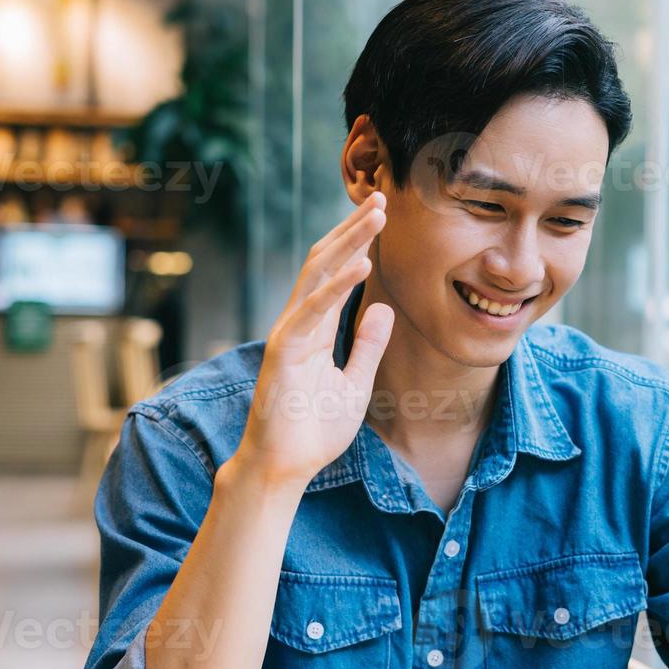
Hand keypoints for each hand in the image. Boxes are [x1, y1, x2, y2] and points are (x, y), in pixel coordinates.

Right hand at [231, 192, 393, 485]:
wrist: (283, 468)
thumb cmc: (312, 430)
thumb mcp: (355, 382)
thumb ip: (368, 345)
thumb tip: (385, 308)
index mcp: (315, 329)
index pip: (337, 274)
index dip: (359, 244)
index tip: (383, 217)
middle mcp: (300, 323)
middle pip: (326, 263)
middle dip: (354, 230)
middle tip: (383, 200)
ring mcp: (289, 334)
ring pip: (317, 275)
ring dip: (349, 243)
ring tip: (377, 218)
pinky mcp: (283, 352)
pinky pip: (312, 312)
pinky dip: (337, 287)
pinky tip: (362, 265)